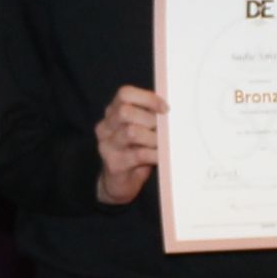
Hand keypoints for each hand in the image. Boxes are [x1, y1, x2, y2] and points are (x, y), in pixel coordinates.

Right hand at [95, 87, 166, 204]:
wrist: (118, 183)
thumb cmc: (135, 152)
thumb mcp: (140, 130)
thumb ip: (149, 117)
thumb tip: (170, 110)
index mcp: (112, 113)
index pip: (125, 94)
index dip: (147, 98)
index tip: (165, 109)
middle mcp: (105, 127)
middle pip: (125, 111)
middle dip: (150, 120)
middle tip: (164, 131)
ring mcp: (107, 146)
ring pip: (131, 132)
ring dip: (153, 138)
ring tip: (162, 144)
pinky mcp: (114, 164)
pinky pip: (138, 154)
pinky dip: (155, 154)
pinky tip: (162, 156)